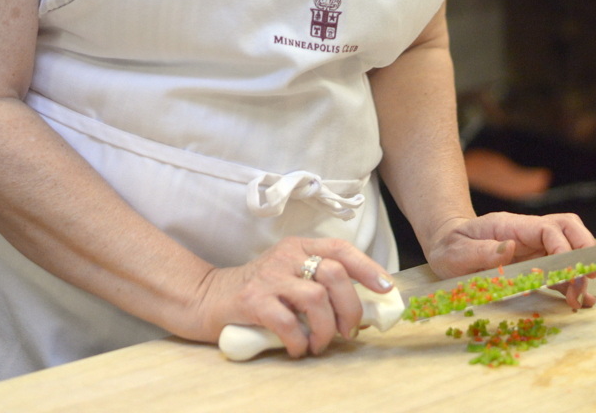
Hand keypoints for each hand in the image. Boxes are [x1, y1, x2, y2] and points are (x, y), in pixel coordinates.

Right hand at [188, 237, 394, 357]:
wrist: (209, 298)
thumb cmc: (259, 292)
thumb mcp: (290, 277)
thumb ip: (319, 285)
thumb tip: (363, 310)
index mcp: (299, 246)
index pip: (340, 248)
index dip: (367, 267)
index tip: (386, 288)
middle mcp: (287, 256)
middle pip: (334, 273)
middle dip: (350, 307)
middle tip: (348, 332)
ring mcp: (270, 276)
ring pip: (316, 298)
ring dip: (325, 329)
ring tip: (319, 344)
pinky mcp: (253, 300)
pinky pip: (288, 322)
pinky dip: (299, 341)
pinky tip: (296, 349)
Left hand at [424, 212, 595, 311]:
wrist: (447, 248)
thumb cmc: (450, 247)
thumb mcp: (454, 251)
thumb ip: (479, 251)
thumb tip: (509, 247)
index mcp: (510, 225)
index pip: (548, 228)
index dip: (564, 249)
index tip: (568, 274)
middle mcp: (527, 233)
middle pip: (568, 229)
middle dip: (583, 253)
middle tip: (583, 283)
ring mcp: (534, 248)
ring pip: (571, 246)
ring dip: (580, 271)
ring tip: (580, 299)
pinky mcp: (535, 265)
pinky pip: (561, 269)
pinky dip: (574, 282)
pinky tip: (580, 300)